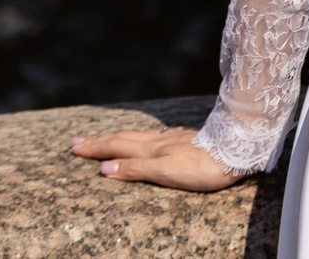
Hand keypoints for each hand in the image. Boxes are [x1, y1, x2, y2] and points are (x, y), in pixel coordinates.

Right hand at [69, 126, 244, 191]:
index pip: (115, 147)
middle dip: (98, 141)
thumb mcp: (165, 172)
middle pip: (122, 139)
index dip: (94, 148)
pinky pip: (153, 136)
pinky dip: (139, 138)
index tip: (73, 148)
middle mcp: (158, 140)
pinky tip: (146, 138)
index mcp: (150, 149)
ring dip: (116, 138)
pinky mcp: (184, 140)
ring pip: (137, 136)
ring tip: (104, 138)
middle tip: (76, 142)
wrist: (235, 151)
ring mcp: (171, 138)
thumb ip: (135, 169)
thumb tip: (104, 167)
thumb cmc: (201, 167)